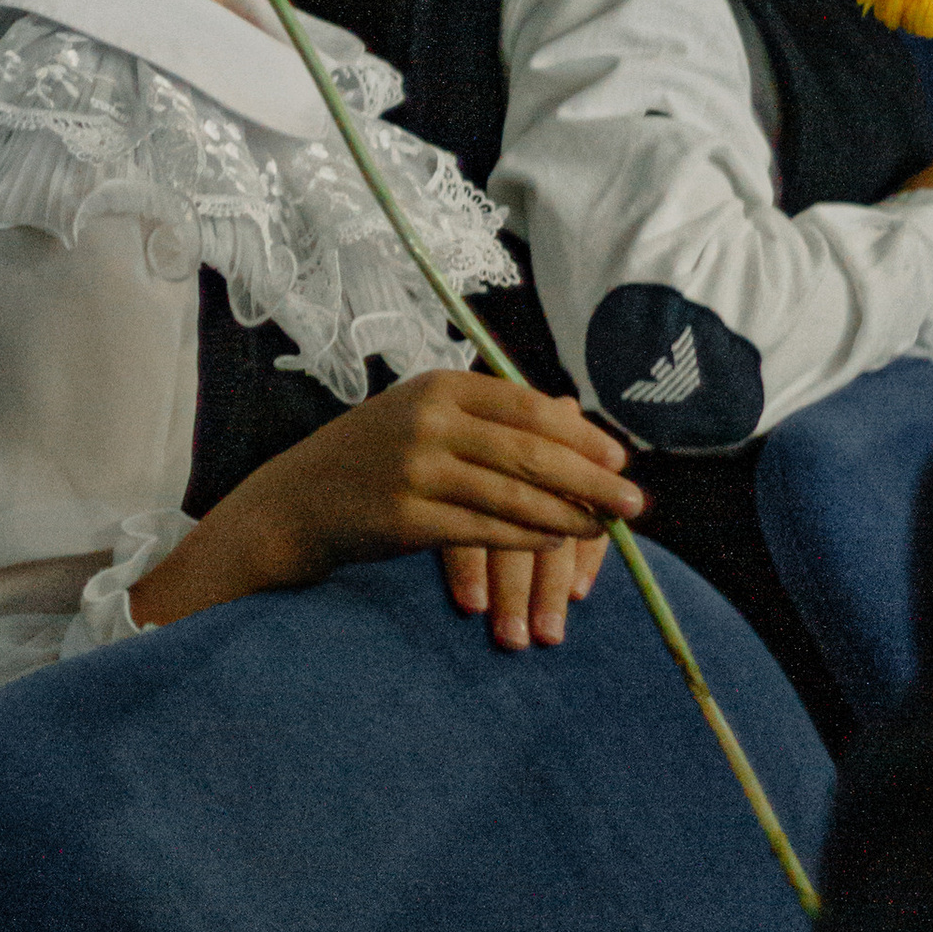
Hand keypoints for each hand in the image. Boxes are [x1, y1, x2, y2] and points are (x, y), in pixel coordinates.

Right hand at [134, 371, 646, 627]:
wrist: (298, 501)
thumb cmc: (373, 456)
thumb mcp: (423, 414)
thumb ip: (487, 413)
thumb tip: (573, 416)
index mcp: (439, 386)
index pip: (526, 405)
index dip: (580, 435)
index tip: (618, 459)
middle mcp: (428, 421)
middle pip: (529, 451)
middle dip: (590, 479)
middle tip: (634, 503)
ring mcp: (415, 470)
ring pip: (513, 495)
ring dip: (567, 515)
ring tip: (604, 528)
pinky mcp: (407, 518)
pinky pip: (485, 531)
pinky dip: (528, 539)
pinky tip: (555, 545)